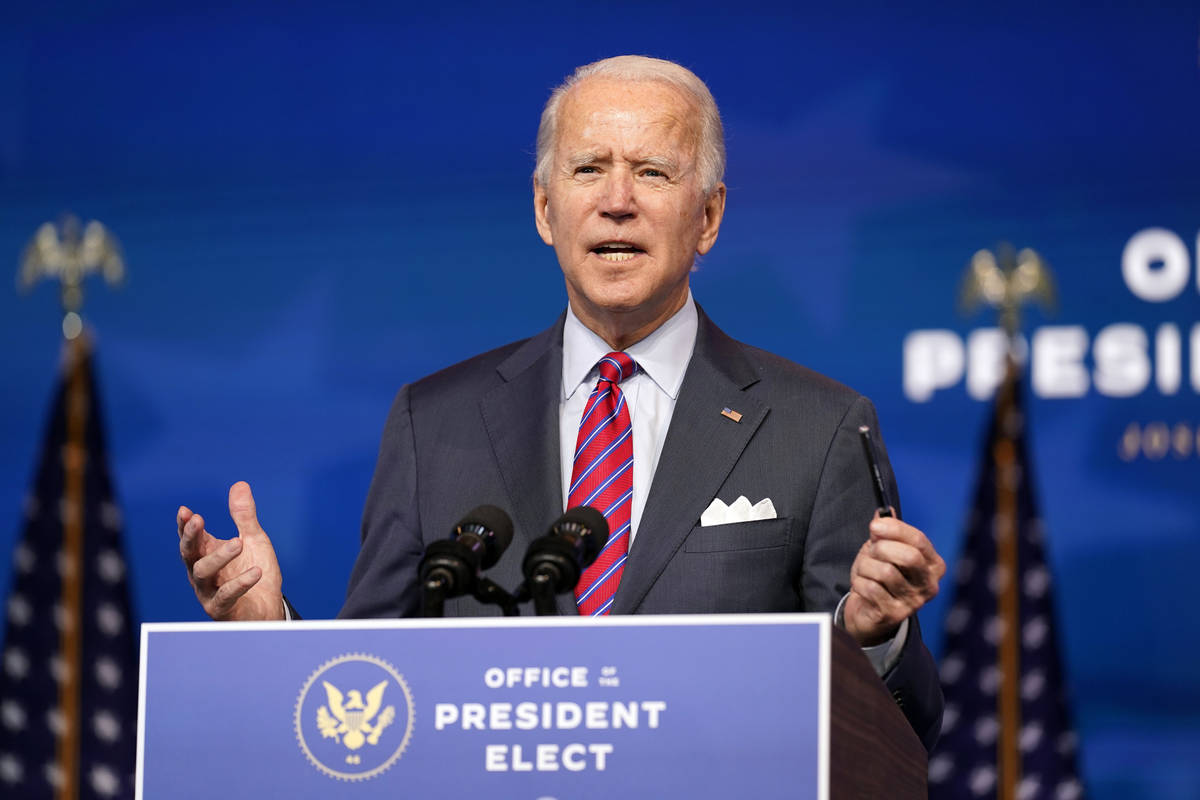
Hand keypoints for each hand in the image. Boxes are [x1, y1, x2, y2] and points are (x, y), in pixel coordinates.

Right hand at [177, 481, 283, 620]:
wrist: (267, 607)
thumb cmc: (254, 571)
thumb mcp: (253, 540)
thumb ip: (244, 516)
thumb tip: (240, 484)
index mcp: (206, 553)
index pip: (190, 537)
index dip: (185, 525)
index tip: (185, 511)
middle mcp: (201, 572)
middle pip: (188, 553)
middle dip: (191, 537)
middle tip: (198, 520)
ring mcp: (208, 591)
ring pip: (204, 572)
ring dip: (219, 556)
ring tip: (239, 543)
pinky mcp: (221, 609)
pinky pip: (227, 595)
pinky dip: (241, 583)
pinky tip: (257, 571)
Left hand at [843, 511, 944, 646]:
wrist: (869, 612)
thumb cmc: (879, 577)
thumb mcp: (883, 549)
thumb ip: (886, 531)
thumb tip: (883, 512)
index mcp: (933, 564)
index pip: (919, 541)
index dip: (895, 529)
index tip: (875, 526)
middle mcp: (930, 584)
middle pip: (908, 556)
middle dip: (881, 549)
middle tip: (870, 550)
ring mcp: (914, 602)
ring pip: (885, 572)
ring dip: (866, 566)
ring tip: (863, 570)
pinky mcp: (895, 615)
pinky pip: (871, 589)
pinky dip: (859, 582)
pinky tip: (861, 585)